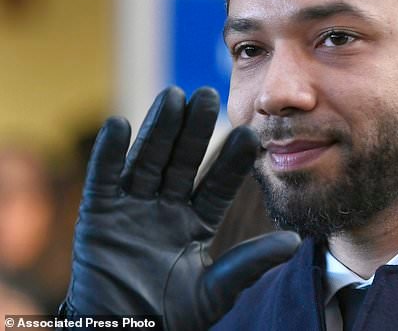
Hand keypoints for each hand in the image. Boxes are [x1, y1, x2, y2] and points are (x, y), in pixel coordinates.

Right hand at [61, 87, 299, 328]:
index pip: (218, 184)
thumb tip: (294, 242)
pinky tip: (117, 124)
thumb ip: (250, 263)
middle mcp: (166, 207)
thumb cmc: (173, 317)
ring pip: (148, 160)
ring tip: (172, 95)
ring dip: (158, 129)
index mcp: (196, 221)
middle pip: (182, 161)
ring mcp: (132, 208)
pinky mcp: (97, 217)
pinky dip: (108, 154)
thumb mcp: (216, 289)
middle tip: (208, 94)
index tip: (251, 134)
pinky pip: (103, 180)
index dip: (232, 161)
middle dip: (195, 130)